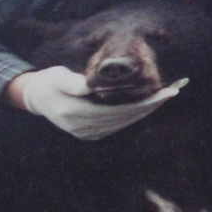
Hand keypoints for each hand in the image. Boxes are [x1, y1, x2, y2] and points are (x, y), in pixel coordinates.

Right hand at [12, 65, 187, 139]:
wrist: (36, 98)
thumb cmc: (49, 82)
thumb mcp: (57, 77)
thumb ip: (72, 82)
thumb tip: (88, 86)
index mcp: (77, 113)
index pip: (121, 109)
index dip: (146, 101)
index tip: (165, 91)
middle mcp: (84, 128)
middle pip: (127, 117)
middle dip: (153, 104)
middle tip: (175, 90)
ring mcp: (88, 134)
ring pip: (125, 123)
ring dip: (147, 110)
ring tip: (167, 95)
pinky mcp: (91, 134)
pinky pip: (119, 125)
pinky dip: (135, 115)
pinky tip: (148, 105)